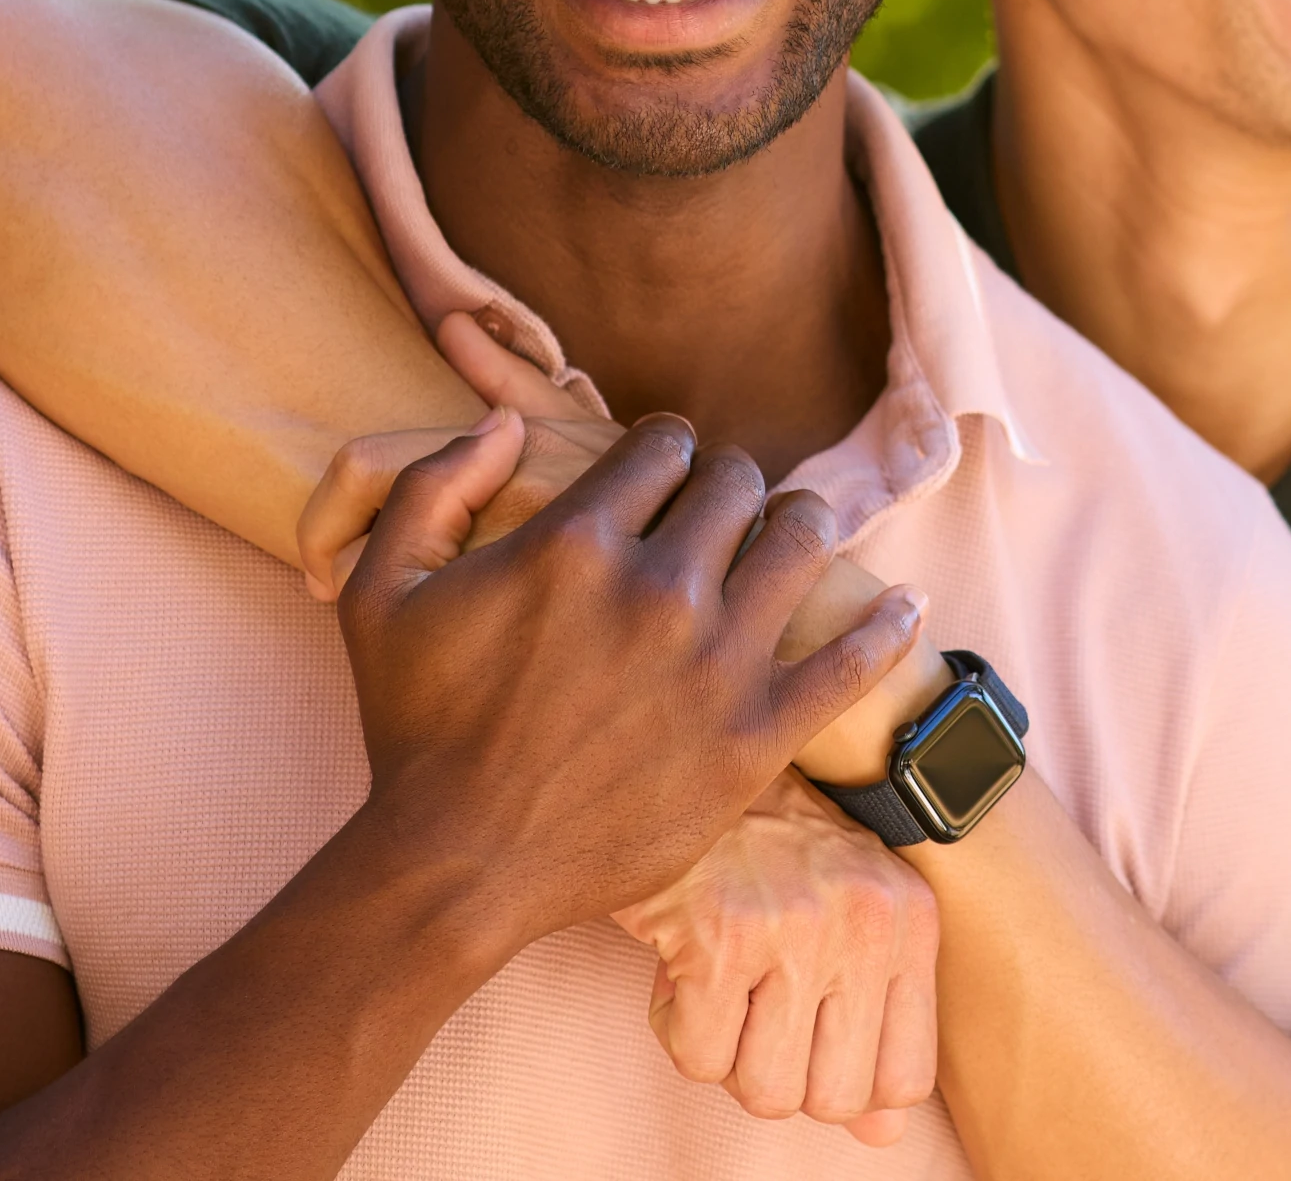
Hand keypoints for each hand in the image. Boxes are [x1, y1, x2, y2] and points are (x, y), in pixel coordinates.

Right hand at [299, 313, 951, 765]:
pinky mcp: (754, 738)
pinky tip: (908, 604)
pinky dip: (889, 626)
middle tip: (718, 509)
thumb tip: (500, 422)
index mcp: (577, 542)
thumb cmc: (414, 728)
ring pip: (801, 541)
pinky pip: (850, 663)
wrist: (452, 868)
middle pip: (739, 484)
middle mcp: (658, 590)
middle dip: (728, 484)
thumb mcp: (382, 590)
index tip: (664, 471)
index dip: (665, 450)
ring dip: (798, 524)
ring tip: (787, 535)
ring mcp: (715, 665)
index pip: (664, 446)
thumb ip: (432, 483)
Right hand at [617, 773, 938, 1146]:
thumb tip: (883, 1136)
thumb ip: (874, 1021)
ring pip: (766, 1092)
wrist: (687, 758)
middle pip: (834, 1100)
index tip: (809, 1029)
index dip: (845, 1079)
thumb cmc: (768, 846)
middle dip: (781, 1069)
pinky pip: (699, 1061)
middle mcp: (868, 919)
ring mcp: (797, 926)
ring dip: (728, 1050)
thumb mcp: (846, 915)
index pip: (906, 1080)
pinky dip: (678, 1026)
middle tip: (757, 1000)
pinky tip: (686, 958)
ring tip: (725, 973)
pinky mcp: (721, 936)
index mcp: (909, 917)